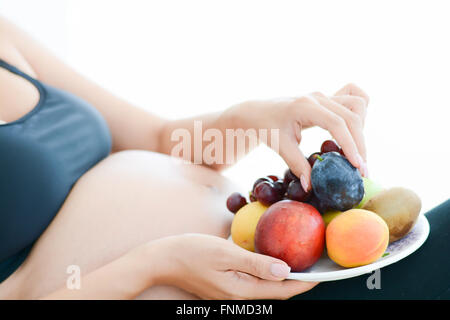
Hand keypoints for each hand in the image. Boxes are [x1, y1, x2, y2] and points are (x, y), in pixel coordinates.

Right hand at [145, 233, 317, 299]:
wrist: (163, 259)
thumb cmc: (191, 252)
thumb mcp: (225, 253)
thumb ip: (255, 263)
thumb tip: (285, 271)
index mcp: (240, 291)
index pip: (280, 291)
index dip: (303, 284)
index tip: (322, 275)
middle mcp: (238, 296)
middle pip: (275, 292)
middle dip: (296, 282)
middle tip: (315, 267)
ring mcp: (230, 294)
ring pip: (264, 288)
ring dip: (282, 278)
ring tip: (298, 264)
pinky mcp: (225, 287)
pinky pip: (252, 283)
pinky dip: (266, 274)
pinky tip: (270, 262)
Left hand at [232, 83, 368, 191]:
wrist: (257, 113)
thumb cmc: (265, 128)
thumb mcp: (279, 146)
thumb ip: (297, 165)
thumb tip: (311, 187)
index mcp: (305, 106)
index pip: (336, 123)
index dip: (350, 145)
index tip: (357, 166)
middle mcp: (318, 97)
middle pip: (352, 116)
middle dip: (360, 144)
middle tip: (362, 170)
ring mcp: (324, 96)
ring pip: (357, 104)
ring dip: (361, 128)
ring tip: (354, 151)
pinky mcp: (327, 99)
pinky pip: (353, 99)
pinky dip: (359, 115)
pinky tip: (353, 133)